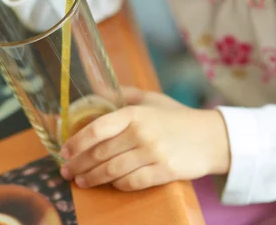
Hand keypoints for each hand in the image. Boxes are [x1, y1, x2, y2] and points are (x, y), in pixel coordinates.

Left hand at [60, 88, 229, 191]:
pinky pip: (131, 182)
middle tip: (66, 171)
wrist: (211, 137)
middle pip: (101, 153)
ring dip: (92, 178)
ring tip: (81, 181)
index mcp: (136, 113)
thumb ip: (125, 95)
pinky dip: (117, 185)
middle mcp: (142, 132)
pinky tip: (109, 184)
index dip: (78, 141)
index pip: (98, 128)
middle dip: (79, 164)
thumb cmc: (177, 117)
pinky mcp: (163, 172)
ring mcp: (153, 153)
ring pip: (112, 171)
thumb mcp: (152, 99)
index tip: (65, 150)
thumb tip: (98, 89)